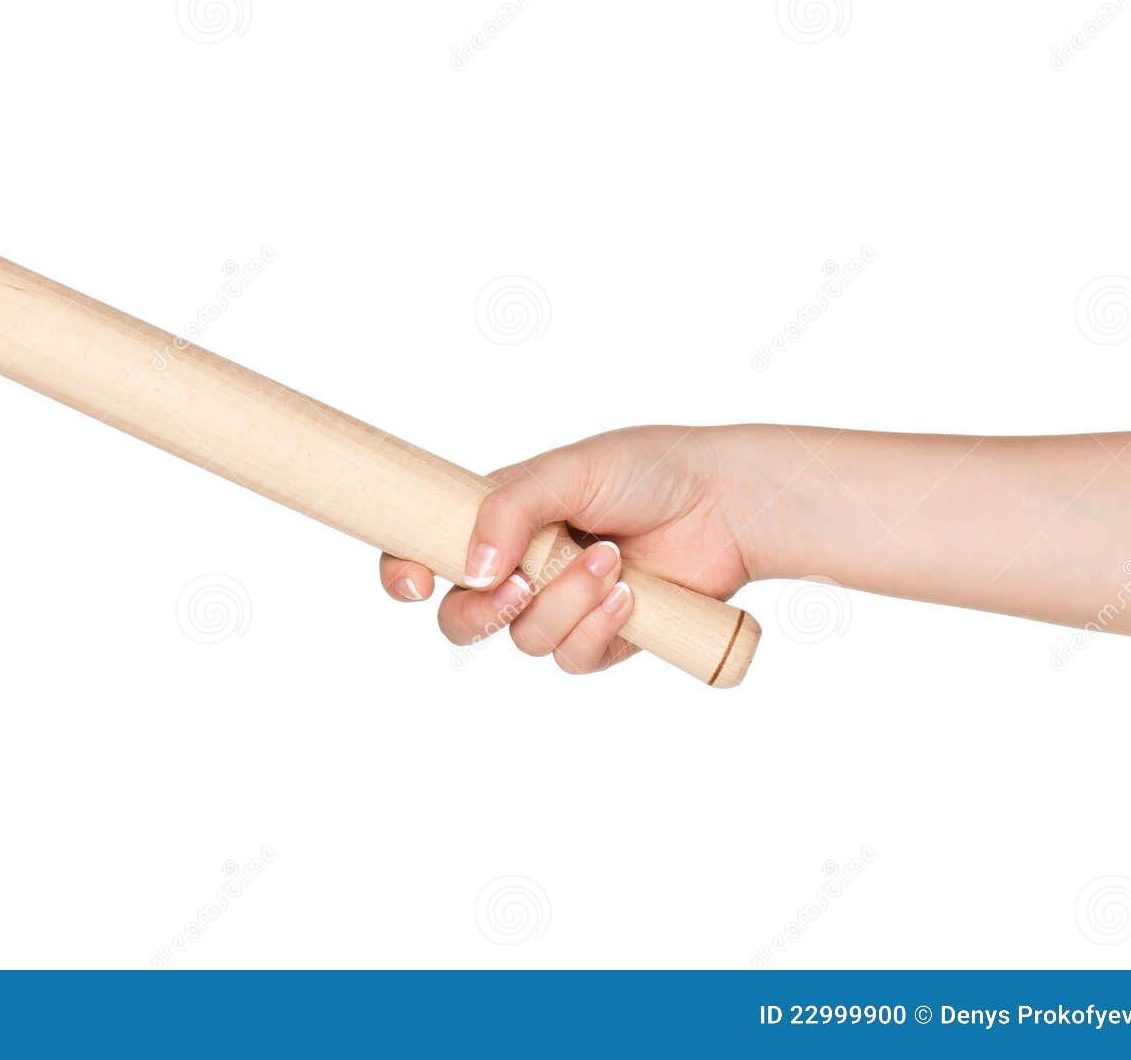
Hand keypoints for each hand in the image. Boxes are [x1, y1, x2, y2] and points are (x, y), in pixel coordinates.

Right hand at [378, 426, 756, 671]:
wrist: (725, 504)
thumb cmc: (647, 471)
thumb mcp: (566, 471)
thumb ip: (508, 509)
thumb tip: (475, 568)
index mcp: (498, 520)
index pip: (426, 552)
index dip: (405, 573)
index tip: (415, 583)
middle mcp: (521, 567)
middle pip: (462, 617)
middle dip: (480, 612)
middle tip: (517, 586)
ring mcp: (560, 606)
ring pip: (524, 639)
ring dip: (565, 603)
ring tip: (610, 561)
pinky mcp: (602, 638)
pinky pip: (572, 659)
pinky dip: (598, 627)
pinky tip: (629, 594)